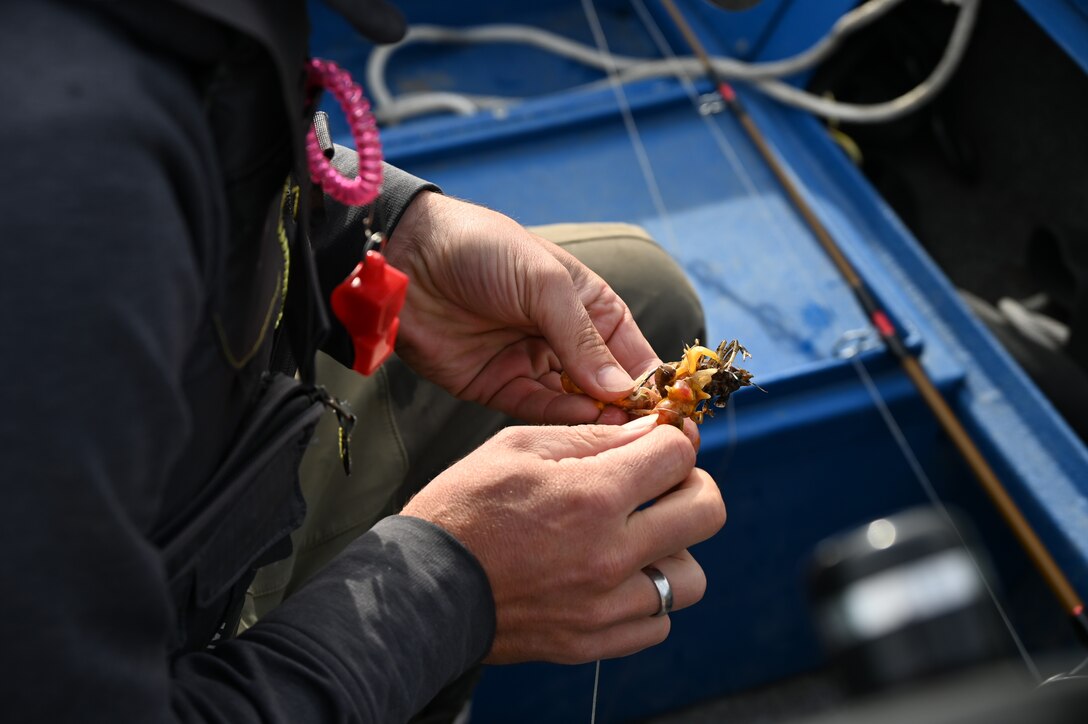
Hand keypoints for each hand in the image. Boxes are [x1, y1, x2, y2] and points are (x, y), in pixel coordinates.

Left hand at [387, 192, 659, 423]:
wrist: (408, 258)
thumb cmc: (483, 251)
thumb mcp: (544, 284)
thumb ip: (581, 340)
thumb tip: (623, 391)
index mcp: (585, 304)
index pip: (631, 349)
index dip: (652, 378)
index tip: (674, 406)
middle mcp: (563, 337)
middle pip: (608, 382)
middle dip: (629, 406)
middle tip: (653, 432)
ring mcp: (531, 363)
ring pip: (576, 401)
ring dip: (598, 416)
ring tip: (622, 431)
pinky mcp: (498, 386)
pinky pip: (537, 409)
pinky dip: (561, 417)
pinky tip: (584, 422)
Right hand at [400, 416, 725, 663]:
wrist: (422, 589)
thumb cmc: (463, 508)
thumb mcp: (518, 447)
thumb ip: (591, 438)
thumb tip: (648, 430)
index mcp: (592, 495)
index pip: (679, 455)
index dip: (671, 440)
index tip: (655, 443)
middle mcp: (611, 553)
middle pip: (709, 511)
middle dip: (691, 486)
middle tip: (659, 486)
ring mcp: (606, 604)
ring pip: (691, 577)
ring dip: (672, 551)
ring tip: (634, 541)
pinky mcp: (593, 641)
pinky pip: (657, 623)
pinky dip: (645, 599)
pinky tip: (612, 579)